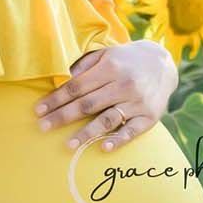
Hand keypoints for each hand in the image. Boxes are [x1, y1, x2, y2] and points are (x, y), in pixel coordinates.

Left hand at [34, 40, 177, 151]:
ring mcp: (137, 102)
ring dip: (86, 133)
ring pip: (107, 119)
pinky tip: (103, 147)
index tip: (38, 110)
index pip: (77, 86)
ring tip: (68, 144)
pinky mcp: (149, 117)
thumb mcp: (106, 54)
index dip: (56, 98)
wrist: (163, 63)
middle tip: (42, 127)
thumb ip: (83, 65)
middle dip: (63, 116)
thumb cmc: (126, 60)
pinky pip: (132, 131)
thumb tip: (59, 78)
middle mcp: (124, 85)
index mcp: (110, 68)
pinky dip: (118, 140)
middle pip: (88, 104)